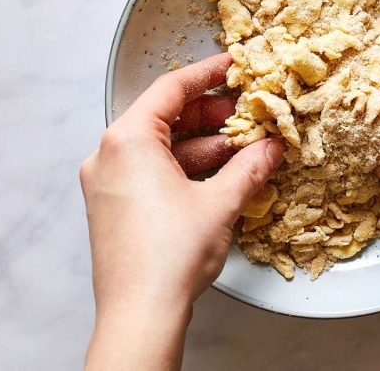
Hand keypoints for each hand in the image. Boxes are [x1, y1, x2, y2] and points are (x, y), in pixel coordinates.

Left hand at [80, 53, 283, 369]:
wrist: (140, 315)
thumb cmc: (169, 256)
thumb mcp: (220, 203)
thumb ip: (250, 167)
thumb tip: (271, 148)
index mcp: (127, 140)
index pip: (170, 89)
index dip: (207, 73)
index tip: (232, 65)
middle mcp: (109, 155)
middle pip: (163, 116)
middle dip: (209, 114)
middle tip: (246, 111)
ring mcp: (107, 183)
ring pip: (159, 147)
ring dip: (201, 144)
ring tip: (242, 147)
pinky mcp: (113, 207)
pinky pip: (151, 171)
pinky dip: (184, 167)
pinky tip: (219, 175)